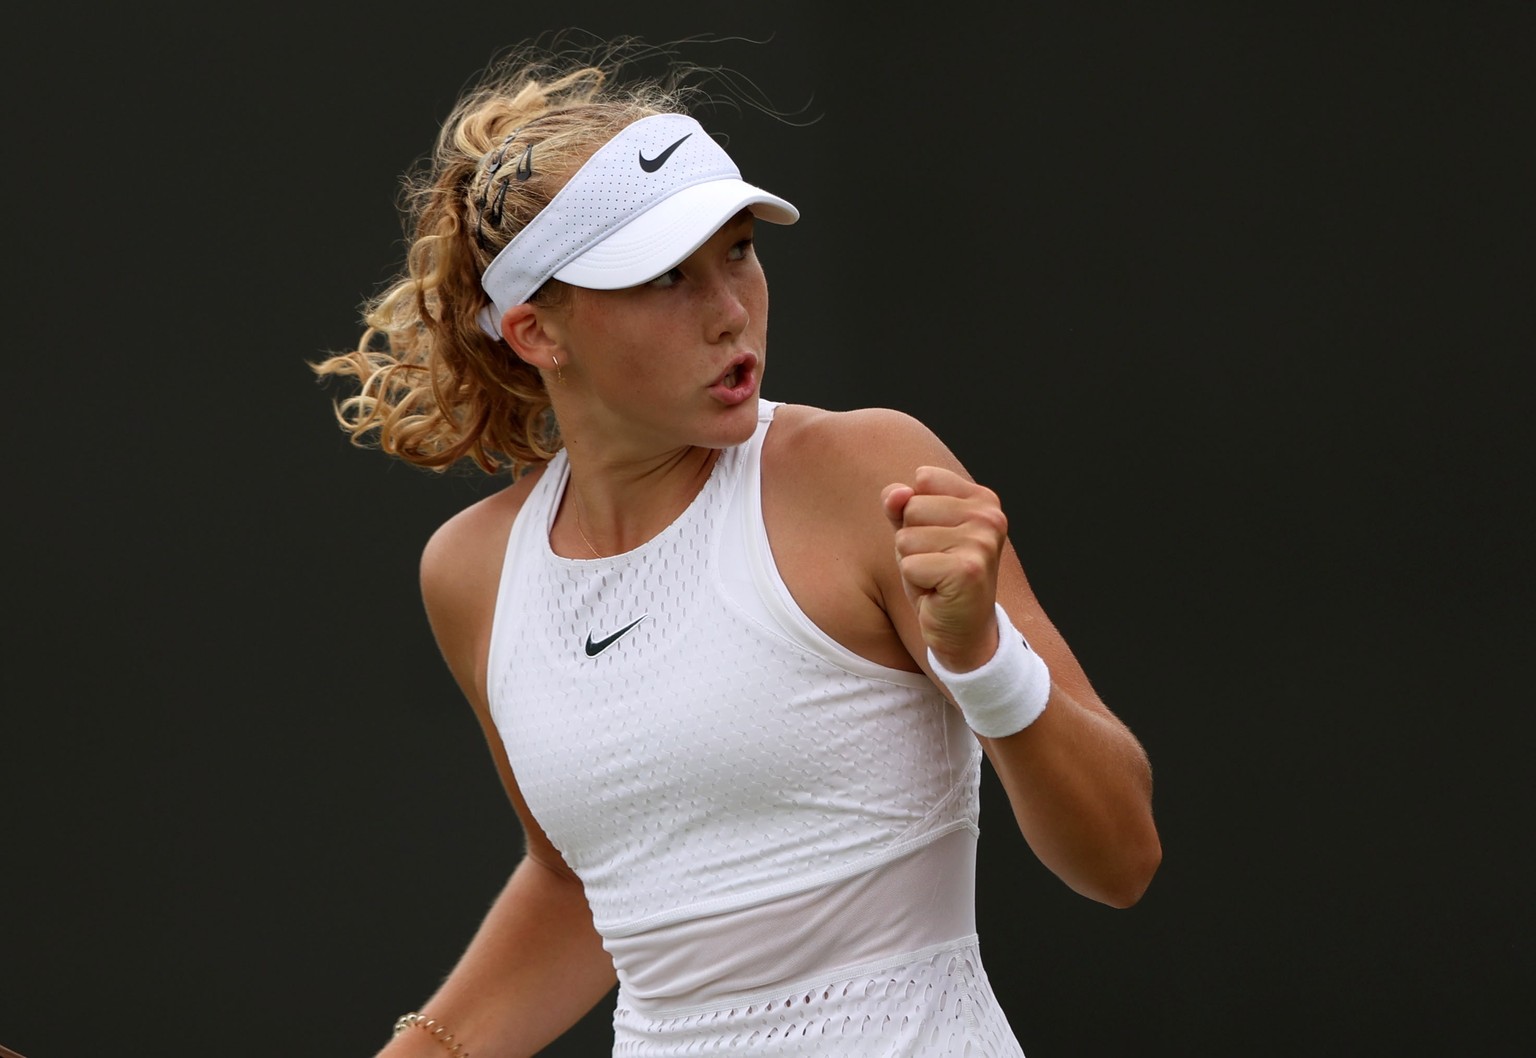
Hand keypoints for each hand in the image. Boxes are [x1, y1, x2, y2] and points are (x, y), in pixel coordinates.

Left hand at [881, 465, 1006, 671]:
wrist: (964, 631)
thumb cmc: (938, 577)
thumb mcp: (916, 532)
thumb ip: (901, 504)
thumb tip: (897, 494)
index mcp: (982, 499)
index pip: (922, 479)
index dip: (916, 514)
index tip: (938, 540)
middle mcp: (989, 515)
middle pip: (912, 508)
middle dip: (912, 541)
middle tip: (936, 564)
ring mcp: (981, 542)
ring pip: (906, 538)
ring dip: (912, 563)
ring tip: (936, 578)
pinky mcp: (967, 570)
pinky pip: (909, 565)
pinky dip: (916, 584)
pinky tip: (938, 593)